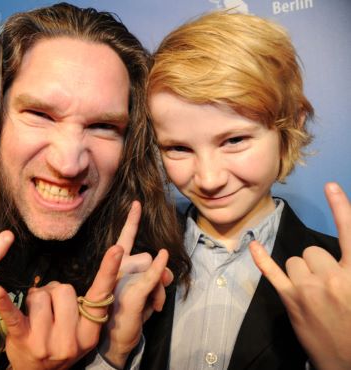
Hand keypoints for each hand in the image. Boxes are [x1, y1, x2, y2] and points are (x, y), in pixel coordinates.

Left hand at [0, 245, 123, 369]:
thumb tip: (70, 283)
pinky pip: (13, 315)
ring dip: (35, 299)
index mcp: (89, 334)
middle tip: (49, 309)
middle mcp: (70, 341)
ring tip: (34, 315)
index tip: (117, 249)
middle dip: (53, 292)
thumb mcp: (81, 334)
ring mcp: (45, 342)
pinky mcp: (22, 339)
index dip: (108, 272)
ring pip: (40, 296)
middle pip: (64, 290)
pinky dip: (4, 302)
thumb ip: (84, 309)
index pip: (100, 298)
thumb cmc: (60, 345)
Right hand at [99, 201, 173, 368]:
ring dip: (159, 289)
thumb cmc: (130, 312)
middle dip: (155, 274)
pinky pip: (151, 277)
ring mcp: (122, 279)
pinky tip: (163, 257)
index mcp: (118, 265)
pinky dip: (159, 268)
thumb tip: (167, 271)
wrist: (117, 338)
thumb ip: (157, 277)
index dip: (131, 220)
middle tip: (154, 298)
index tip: (136, 203)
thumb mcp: (145, 291)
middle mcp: (117, 268)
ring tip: (152, 307)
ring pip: (150, 267)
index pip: (125, 238)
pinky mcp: (132, 292)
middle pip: (145, 257)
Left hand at [250, 182, 350, 369]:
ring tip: (313, 295)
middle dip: (317, 264)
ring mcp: (308, 288)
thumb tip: (341, 257)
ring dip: (300, 273)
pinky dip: (262, 259)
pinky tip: (253, 246)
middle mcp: (332, 277)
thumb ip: (349, 267)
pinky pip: (272, 272)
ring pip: (294, 261)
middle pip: (312, 251)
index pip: (349, 234)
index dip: (341, 208)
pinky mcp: (291, 300)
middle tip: (327, 287)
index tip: (330, 187)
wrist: (349, 362)